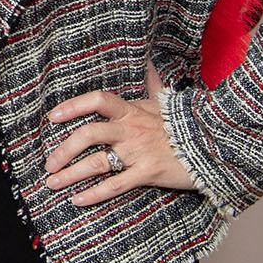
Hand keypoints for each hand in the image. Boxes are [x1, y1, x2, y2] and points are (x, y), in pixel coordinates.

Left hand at [42, 66, 194, 205]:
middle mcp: (130, 130)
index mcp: (131, 111)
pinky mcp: (148, 173)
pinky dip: (94, 193)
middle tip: (48, 163)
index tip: (52, 116)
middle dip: (63, 149)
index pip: (97, 101)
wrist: (215, 145)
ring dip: (71, 174)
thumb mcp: (166, 101)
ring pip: (97, 162)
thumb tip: (150, 63)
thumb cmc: (185, 124)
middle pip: (88, 134)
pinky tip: (77, 199)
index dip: (72, 106)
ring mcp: (138, 152)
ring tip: (52, 183)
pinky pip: (116, 185)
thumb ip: (153, 83)